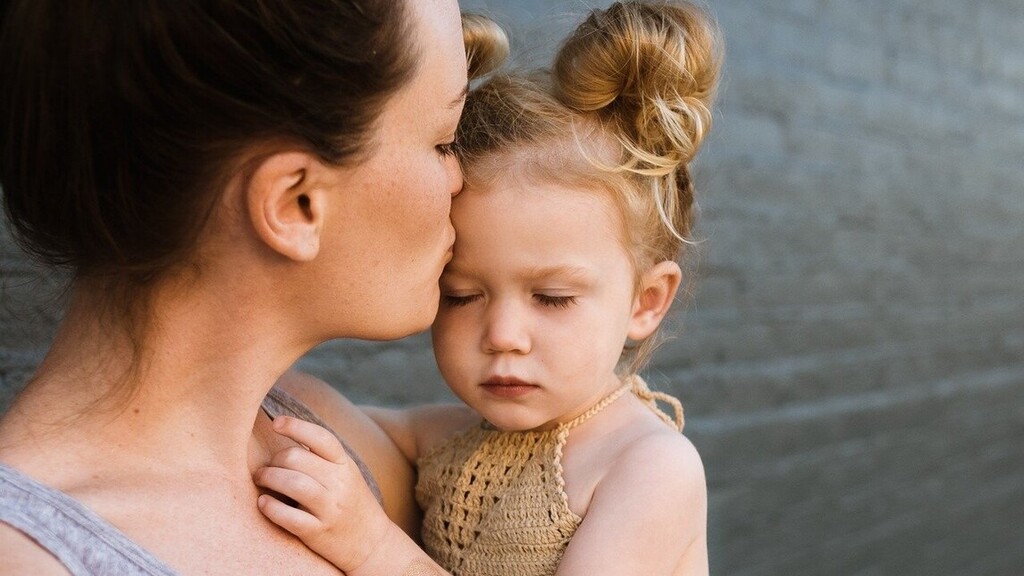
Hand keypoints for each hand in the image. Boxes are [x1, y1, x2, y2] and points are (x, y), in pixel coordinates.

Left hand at [254, 415, 391, 572]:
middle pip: (297, 458)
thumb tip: (288, 433)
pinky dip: (271, 507)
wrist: (371, 542)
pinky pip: (289, 517)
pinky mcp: (318, 532)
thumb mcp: (346, 474)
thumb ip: (322, 457)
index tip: (276, 423)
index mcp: (345, 464)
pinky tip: (263, 502)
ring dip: (268, 477)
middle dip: (273, 460)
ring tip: (260, 479)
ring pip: (293, 483)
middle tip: (265, 467)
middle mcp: (339, 483)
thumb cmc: (350, 502)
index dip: (295, 426)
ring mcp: (330, 509)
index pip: (320, 437)